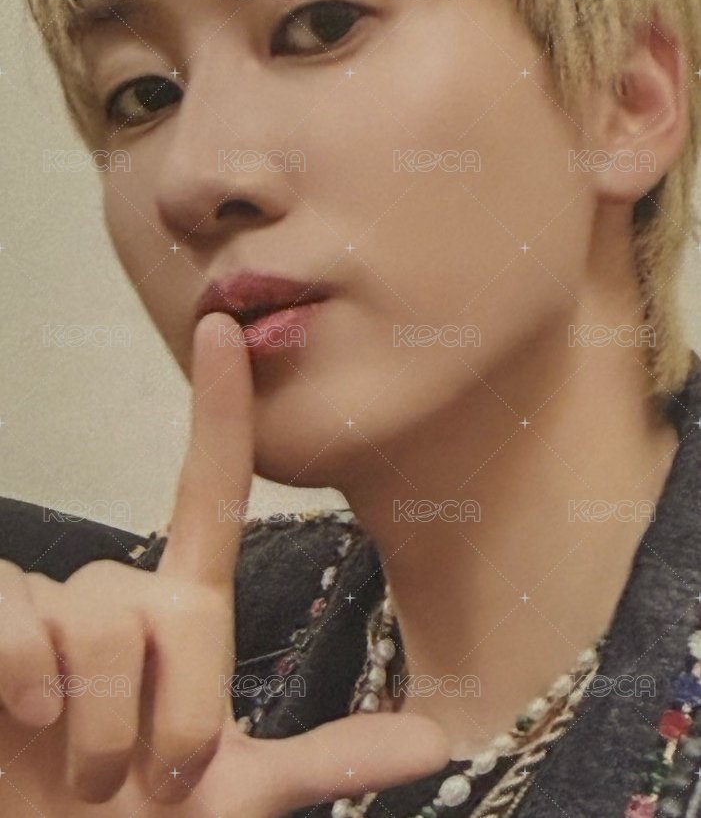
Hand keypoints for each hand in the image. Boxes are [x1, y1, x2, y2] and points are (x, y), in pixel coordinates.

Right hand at [0, 313, 449, 816]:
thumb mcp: (236, 799)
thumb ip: (324, 764)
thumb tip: (434, 740)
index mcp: (184, 614)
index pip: (208, 491)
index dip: (218, 409)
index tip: (224, 329)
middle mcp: (120, 598)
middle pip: (161, 605)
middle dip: (174, 715)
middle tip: (154, 783)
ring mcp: (52, 614)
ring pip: (90, 621)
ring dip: (99, 729)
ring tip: (84, 774)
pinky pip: (14, 615)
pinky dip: (21, 674)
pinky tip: (22, 715)